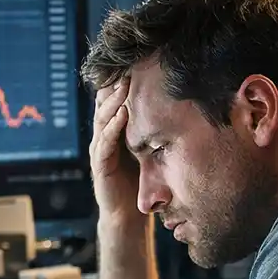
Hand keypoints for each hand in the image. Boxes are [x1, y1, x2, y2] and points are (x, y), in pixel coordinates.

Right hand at [89, 76, 140, 221]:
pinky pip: (104, 143)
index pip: (114, 101)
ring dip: (114, 102)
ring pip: (103, 120)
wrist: (128, 215)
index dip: (120, 82)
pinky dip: (113, 128)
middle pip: (105, 105)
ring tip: (124, 85)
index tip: (133, 63)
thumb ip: (153, 130)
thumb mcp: (148, 149)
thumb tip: (177, 107)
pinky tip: (122, 115)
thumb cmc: (140, 181)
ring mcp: (99, 151)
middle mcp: (103, 137)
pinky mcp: (100, 165)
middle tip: (127, 66)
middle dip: (115, 86)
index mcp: (113, 131)